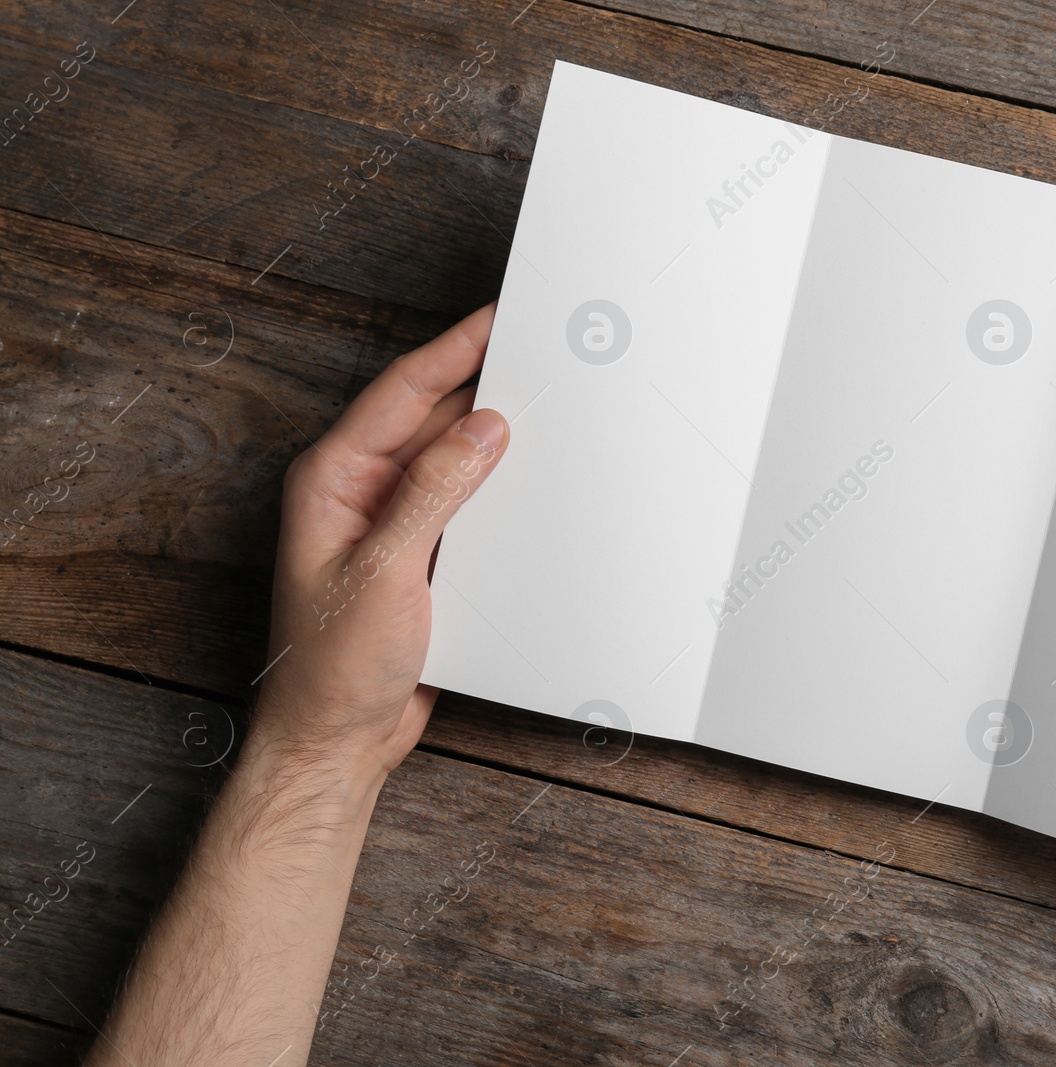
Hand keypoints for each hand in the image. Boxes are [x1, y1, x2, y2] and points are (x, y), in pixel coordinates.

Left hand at [250, 303, 509, 784]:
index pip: (402, 393)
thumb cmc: (333, 667)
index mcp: (333, 479)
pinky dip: (500, 490)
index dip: (453, 350)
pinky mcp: (423, 556)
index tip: (499, 320)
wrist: (338, 740)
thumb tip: (483, 429)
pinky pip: (468, 505)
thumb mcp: (385, 571)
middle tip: (541, 354)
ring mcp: (394, 523)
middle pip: (432, 418)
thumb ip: (434, 493)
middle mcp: (362, 491)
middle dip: (484, 385)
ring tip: (551, 407)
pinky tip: (534, 481)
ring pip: (455, 460)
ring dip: (496, 439)